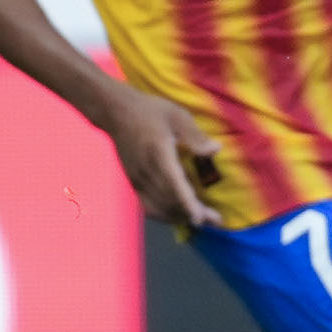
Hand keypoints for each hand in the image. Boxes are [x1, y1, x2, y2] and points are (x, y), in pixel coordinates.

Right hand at [96, 84, 221, 230]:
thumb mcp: (177, 115)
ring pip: (158, 206)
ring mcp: (137, 178)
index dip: (187, 203)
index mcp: (158, 152)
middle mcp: (146, 170)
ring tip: (200, 218)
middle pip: (169, 200)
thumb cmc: (149, 111)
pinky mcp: (132, 181)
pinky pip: (147, 205)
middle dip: (192, 214)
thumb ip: (195, 135)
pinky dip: (163, 214)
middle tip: (215, 219)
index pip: (174, 183)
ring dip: (179, 216)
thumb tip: (215, 150)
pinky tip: (176, 214)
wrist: (115, 112)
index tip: (200, 219)